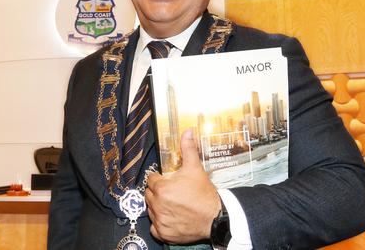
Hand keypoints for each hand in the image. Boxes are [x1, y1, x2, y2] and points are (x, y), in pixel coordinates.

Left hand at [146, 129, 220, 243]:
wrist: (215, 217)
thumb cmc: (204, 194)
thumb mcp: (195, 168)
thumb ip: (188, 148)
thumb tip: (187, 131)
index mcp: (162, 188)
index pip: (151, 180)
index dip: (160, 179)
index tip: (168, 181)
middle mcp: (157, 204)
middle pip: (149, 194)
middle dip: (158, 192)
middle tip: (172, 193)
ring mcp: (160, 220)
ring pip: (151, 209)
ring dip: (158, 206)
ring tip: (173, 204)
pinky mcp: (163, 233)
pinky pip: (154, 227)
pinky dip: (160, 223)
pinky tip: (171, 217)